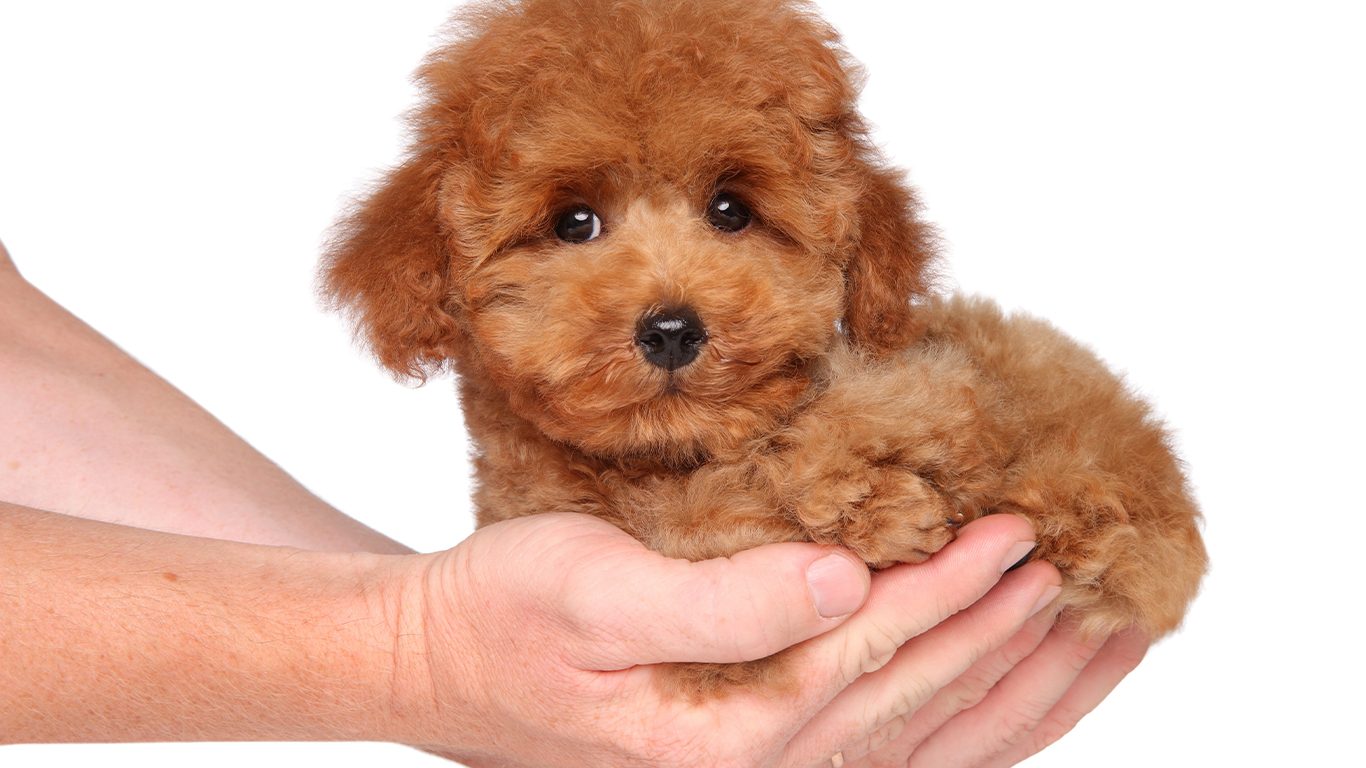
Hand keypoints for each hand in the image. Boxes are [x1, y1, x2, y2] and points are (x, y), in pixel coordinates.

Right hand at [384, 511, 1083, 766]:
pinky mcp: (755, 747)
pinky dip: (962, 715)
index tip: (1017, 529)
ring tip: (1090, 637)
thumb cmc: (502, 613)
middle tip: (1083, 571)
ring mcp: (762, 767)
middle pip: (918, 706)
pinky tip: (998, 683)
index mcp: (726, 734)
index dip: (952, 592)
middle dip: (1006, 639)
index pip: (873, 656)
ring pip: (922, 740)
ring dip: (1012, 688)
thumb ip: (719, 598)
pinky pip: (886, 744)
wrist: (441, 659)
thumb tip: (842, 576)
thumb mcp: (588, 589)